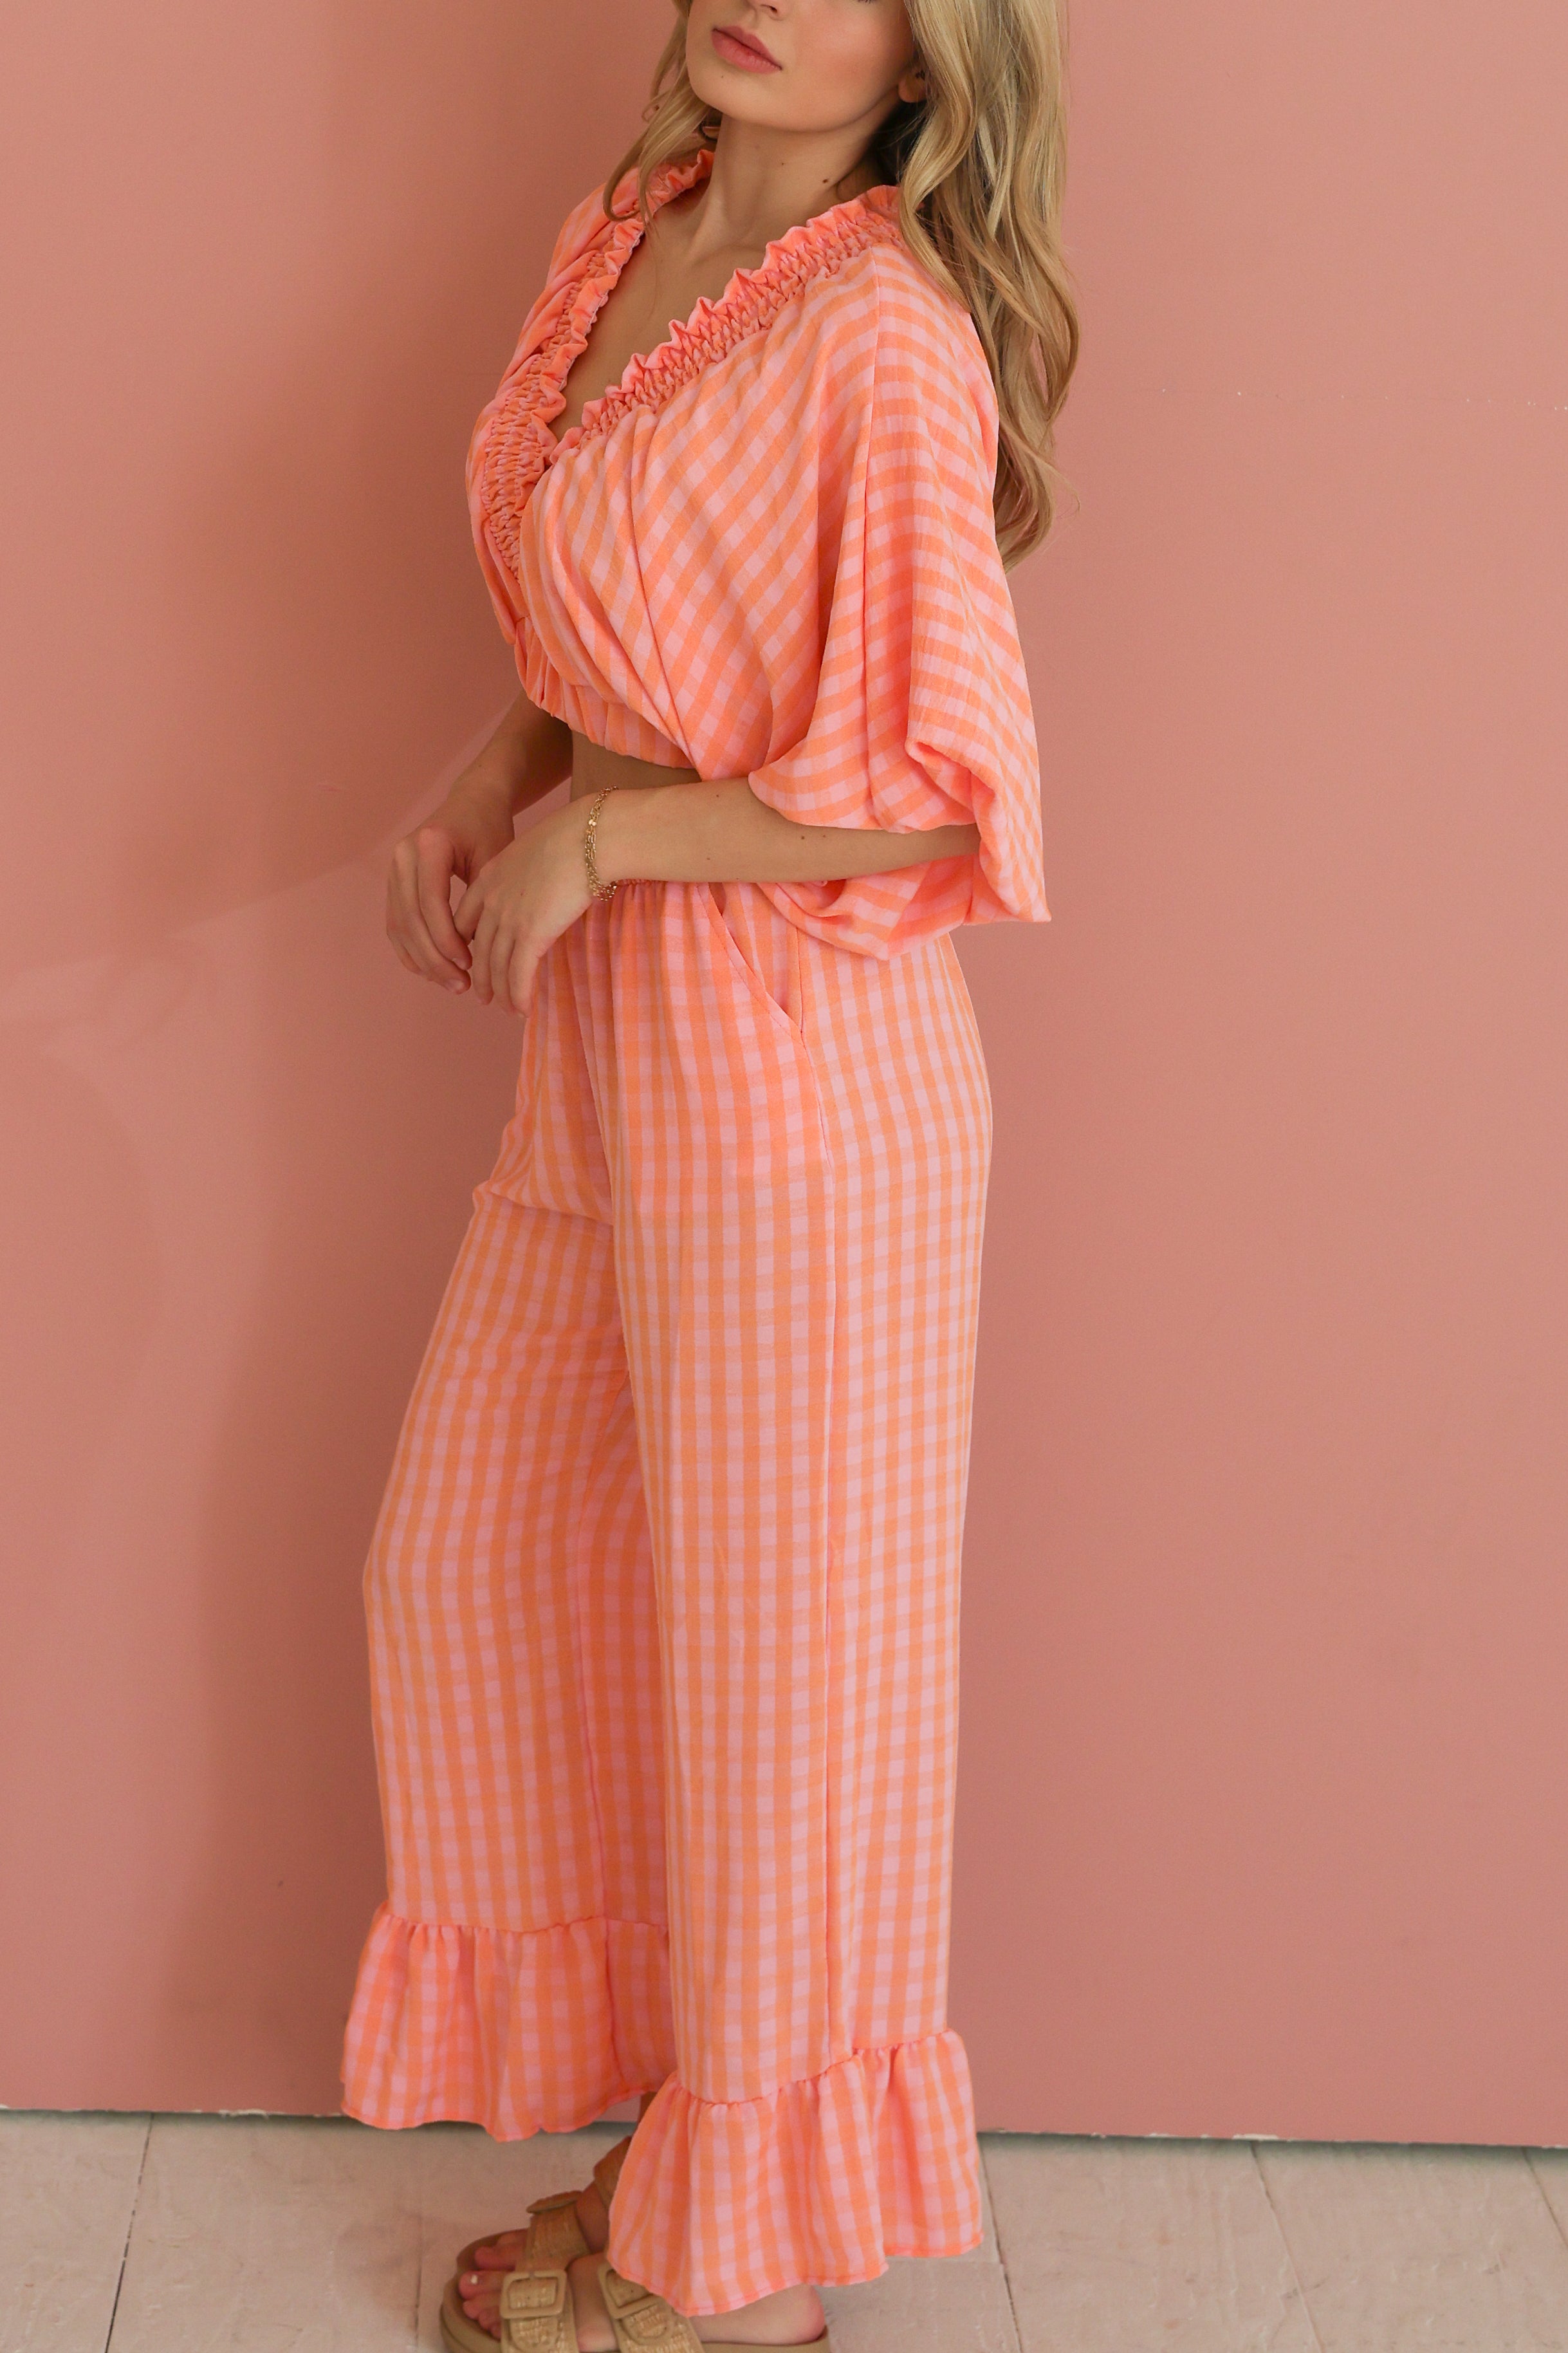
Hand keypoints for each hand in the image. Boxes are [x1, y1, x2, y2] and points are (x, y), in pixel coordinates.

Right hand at [386, 773, 518, 992]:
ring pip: (400, 925)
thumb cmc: (491, 830)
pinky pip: (396, 923)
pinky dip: (411, 951)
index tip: (469, 963)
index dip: (447, 939)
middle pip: (410, 918)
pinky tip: (431, 972)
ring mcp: (393, 868)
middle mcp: (403, 855)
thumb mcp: (495, 861)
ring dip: (423, 960)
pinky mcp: (393, 882)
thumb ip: (481, 903)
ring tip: (452, 983)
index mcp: (429, 845)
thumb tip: (472, 952)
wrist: (472, 802)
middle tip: (461, 985)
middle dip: (435, 958)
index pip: (431, 902)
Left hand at [452, 800, 594, 1015]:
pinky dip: (519, 995)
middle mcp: (493, 899)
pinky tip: (522, 1010)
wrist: (590, 838)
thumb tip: (540, 889)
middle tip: (486, 996)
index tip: (475, 961)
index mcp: (490, 877)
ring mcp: (509, 918)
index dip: (469, 945)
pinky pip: (519, 974)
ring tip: (506, 1008)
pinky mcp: (531, 934)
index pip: (466, 919)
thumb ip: (528, 875)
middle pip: (479, 949)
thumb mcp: (537, 853)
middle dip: (482, 977)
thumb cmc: (575, 839)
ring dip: (501, 992)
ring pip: (496, 966)